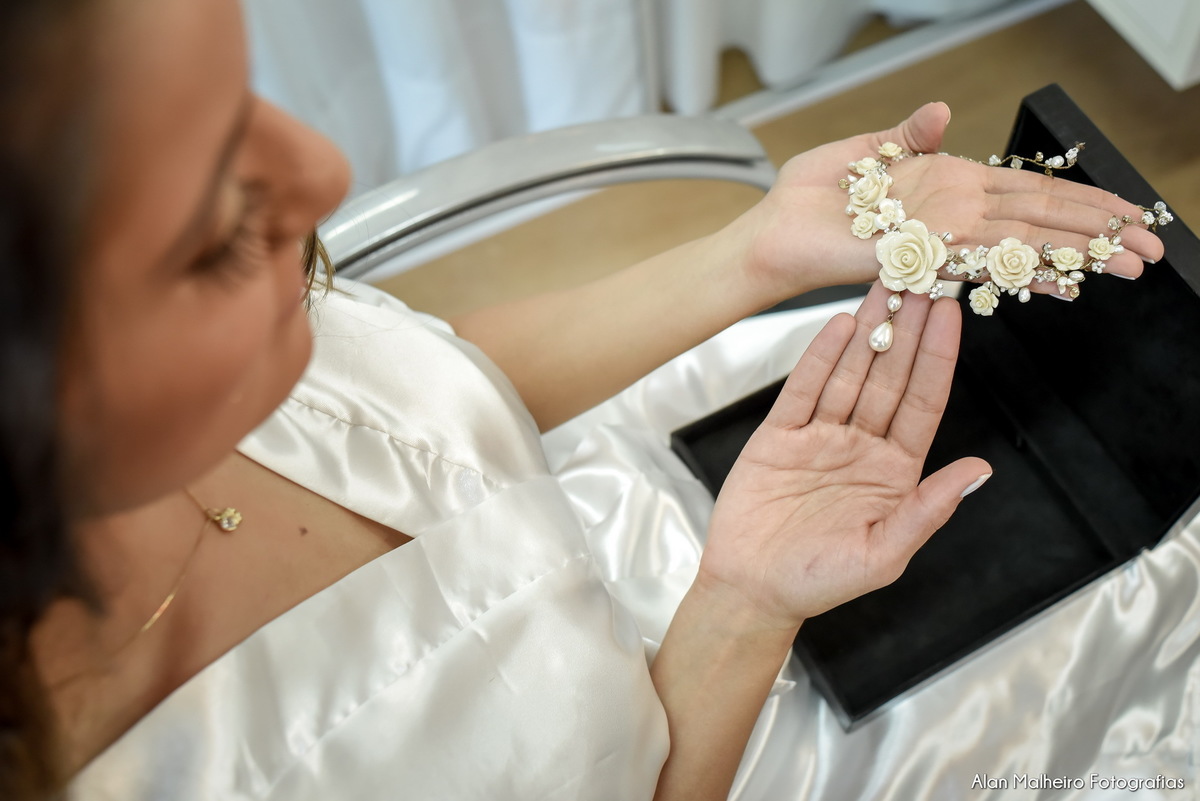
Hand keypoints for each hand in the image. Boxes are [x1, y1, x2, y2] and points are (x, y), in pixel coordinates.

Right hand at [696, 282, 990, 631]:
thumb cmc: (820, 582)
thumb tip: (980, 471)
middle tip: (923, 276)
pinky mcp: (779, 436)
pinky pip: (803, 390)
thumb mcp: (884, 554)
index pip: (923, 403)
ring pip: (849, 374)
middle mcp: (861, 446)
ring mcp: (820, 437)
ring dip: (868, 330)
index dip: (937, 359)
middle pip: (889, 377)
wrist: (752, 591)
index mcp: (895, 472)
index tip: (951, 315)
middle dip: (907, 329)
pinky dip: (819, 358)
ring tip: (884, 283)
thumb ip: (928, 510)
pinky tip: (839, 325)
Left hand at [739, 102, 1164, 301]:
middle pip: (1041, 223)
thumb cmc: (808, 199)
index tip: (1125, 212)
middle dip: (1099, 235)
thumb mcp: (862, 153)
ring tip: (1128, 267)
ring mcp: (938, 239)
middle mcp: (952, 217)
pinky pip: (978, 263)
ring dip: (1079, 256)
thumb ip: (906, 137)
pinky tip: (1063, 282)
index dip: (1078, 202)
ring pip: (1023, 245)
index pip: (1027, 193)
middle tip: (1151, 250)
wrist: (769, 233)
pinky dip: (1023, 271)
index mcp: (946, 187)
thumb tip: (940, 111)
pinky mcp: (917, 257)